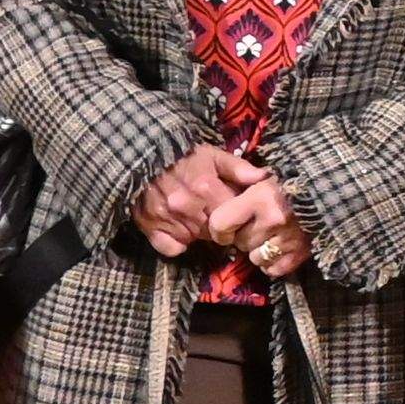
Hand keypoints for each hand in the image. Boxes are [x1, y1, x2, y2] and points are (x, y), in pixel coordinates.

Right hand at [135, 143, 265, 255]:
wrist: (138, 155)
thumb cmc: (182, 156)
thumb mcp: (212, 155)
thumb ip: (239, 168)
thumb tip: (266, 178)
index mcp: (207, 188)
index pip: (235, 217)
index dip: (238, 217)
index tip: (236, 213)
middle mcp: (189, 207)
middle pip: (217, 231)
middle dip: (220, 226)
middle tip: (213, 214)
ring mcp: (169, 221)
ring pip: (196, 239)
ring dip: (200, 232)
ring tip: (196, 216)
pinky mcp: (151, 229)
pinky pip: (172, 249)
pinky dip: (178, 243)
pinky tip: (179, 230)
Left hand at [208, 162, 306, 279]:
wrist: (333, 190)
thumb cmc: (293, 180)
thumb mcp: (263, 174)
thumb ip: (240, 182)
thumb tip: (223, 207)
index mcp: (261, 197)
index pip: (221, 224)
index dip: (220, 228)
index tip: (226, 226)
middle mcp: (274, 220)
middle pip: (240, 242)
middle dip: (245, 235)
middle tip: (258, 223)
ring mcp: (288, 240)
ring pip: (255, 257)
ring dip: (259, 249)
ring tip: (271, 235)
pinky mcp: (301, 255)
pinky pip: (273, 269)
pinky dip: (274, 262)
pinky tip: (280, 247)